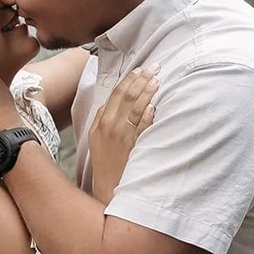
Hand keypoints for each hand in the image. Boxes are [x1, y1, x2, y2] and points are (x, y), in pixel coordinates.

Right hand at [90, 67, 157, 204]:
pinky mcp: (133, 146)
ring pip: (136, 109)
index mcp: (101, 122)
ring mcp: (123, 136)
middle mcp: (111, 126)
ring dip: (147, 93)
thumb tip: (109, 102)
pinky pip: (141, 128)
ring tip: (157, 80)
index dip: (129, 80)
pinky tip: (153, 106)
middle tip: (154, 68)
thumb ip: (101, 117)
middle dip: (141, 80)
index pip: (116, 94)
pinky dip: (147, 116)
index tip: (140, 69)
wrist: (108, 185)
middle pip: (127, 97)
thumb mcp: (95, 137)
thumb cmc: (104, 161)